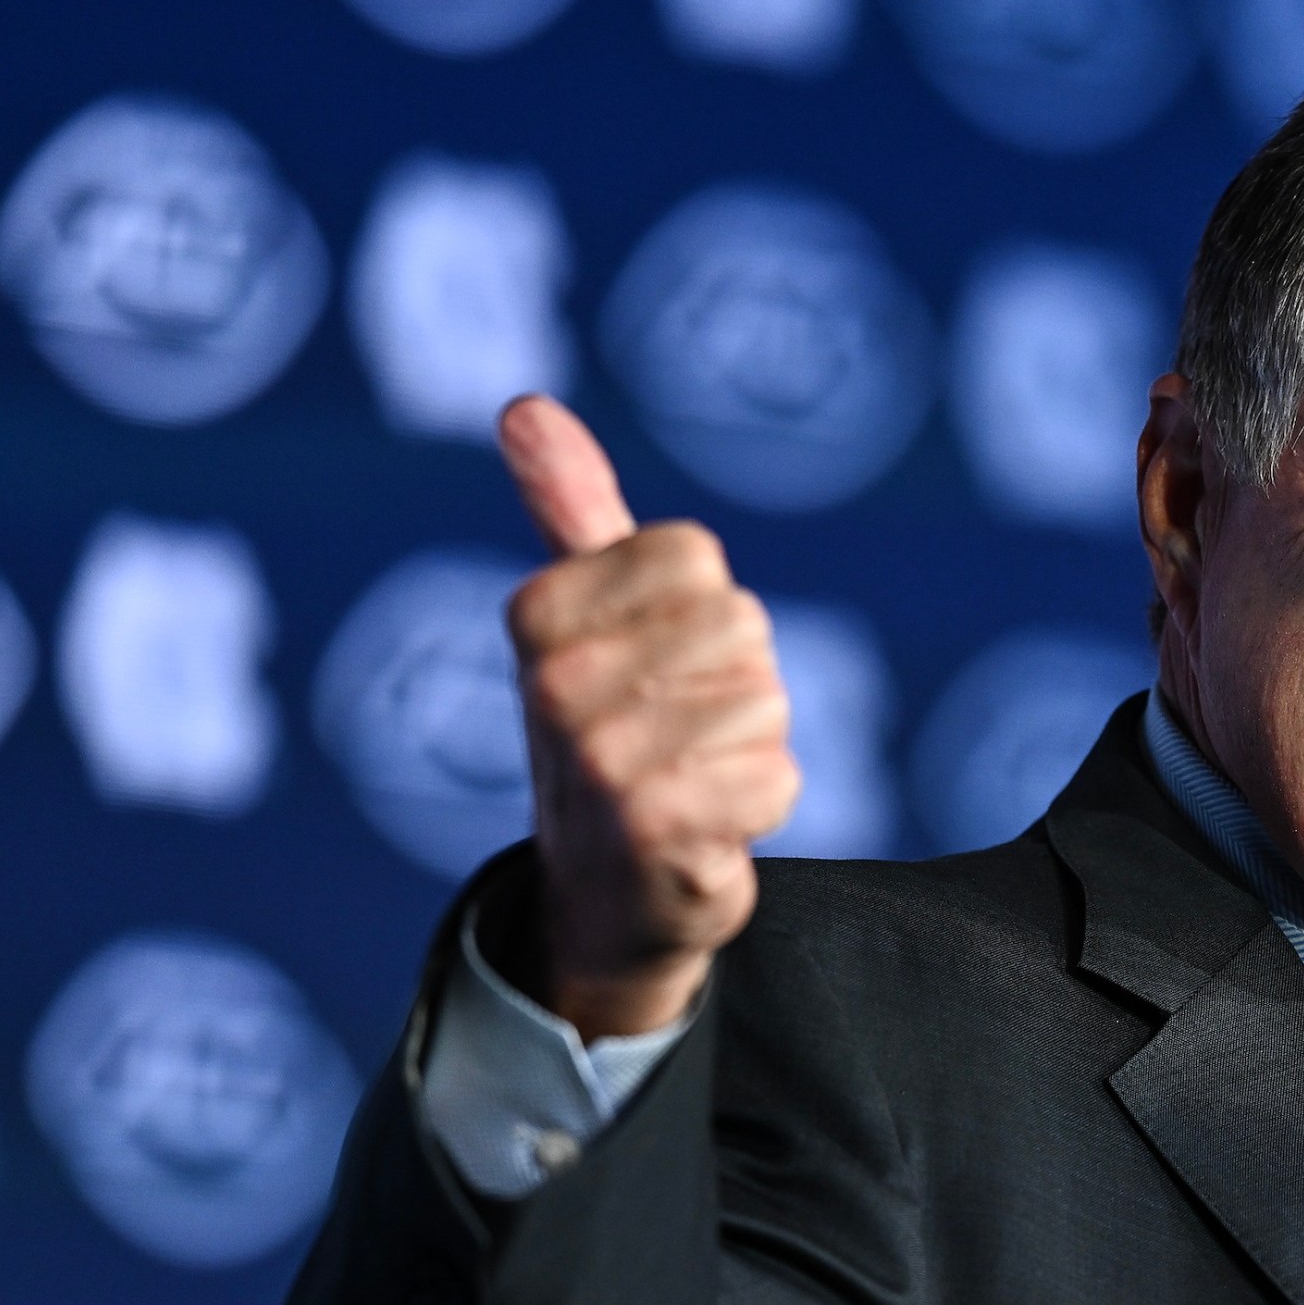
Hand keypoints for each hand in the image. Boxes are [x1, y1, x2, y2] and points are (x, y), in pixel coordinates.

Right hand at [497, 395, 799, 1038]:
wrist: (602, 896)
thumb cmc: (609, 737)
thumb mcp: (584, 620)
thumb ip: (570, 511)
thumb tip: (525, 407)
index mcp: (539, 613)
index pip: (696, 558)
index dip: (705, 613)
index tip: (658, 665)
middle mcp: (555, 683)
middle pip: (744, 626)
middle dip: (739, 683)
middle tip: (681, 734)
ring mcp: (601, 759)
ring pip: (766, 703)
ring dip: (753, 748)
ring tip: (692, 781)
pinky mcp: (657, 829)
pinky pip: (778, 777)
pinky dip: (764, 805)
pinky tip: (711, 830)